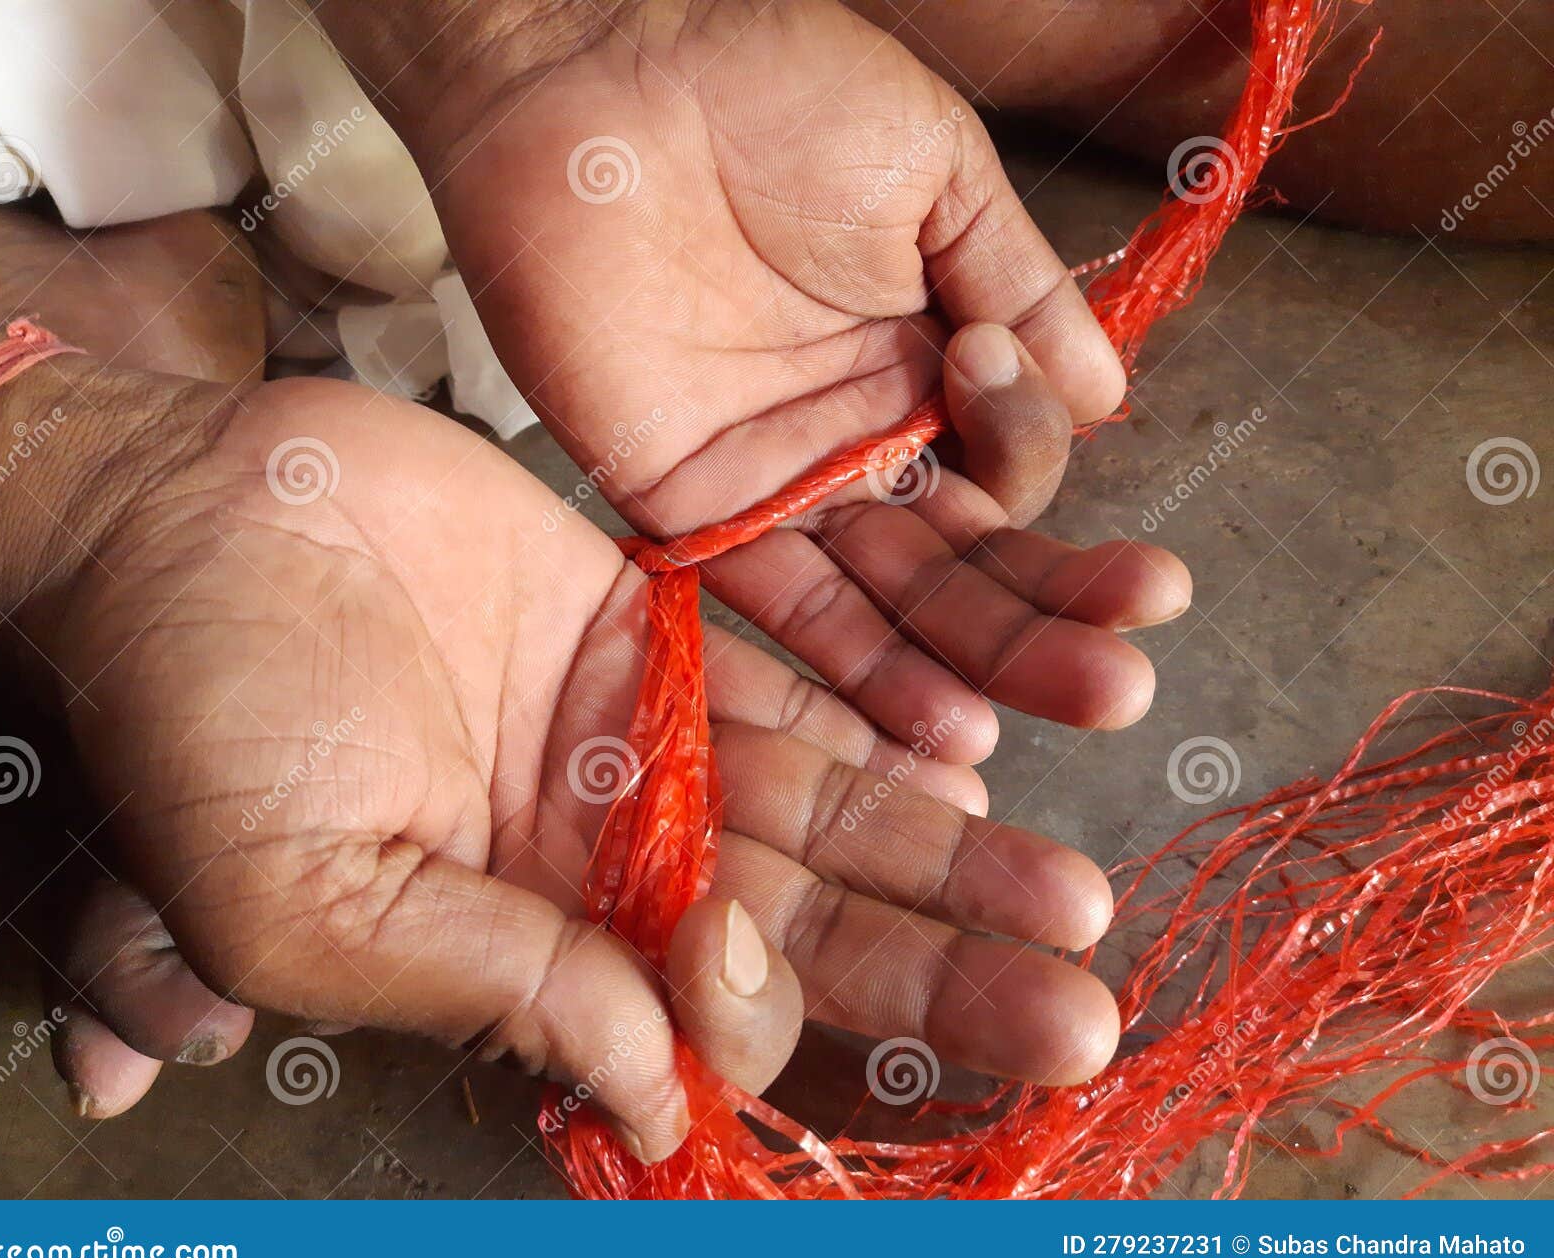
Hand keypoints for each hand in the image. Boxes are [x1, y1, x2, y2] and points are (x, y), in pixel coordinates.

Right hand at [40, 373, 1121, 1160]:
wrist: (184, 520)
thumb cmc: (206, 721)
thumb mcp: (310, 899)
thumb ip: (493, 989)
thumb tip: (657, 1096)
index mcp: (529, 943)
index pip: (693, 1018)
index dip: (759, 1018)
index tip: (762, 980)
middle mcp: (605, 854)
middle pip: (805, 930)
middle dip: (939, 971)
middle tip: (1077, 1010)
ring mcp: (637, 736)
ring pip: (826, 811)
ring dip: (950, 855)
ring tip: (1074, 904)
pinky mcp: (652, 623)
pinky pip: (791, 682)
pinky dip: (882, 719)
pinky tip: (982, 755)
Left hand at [319, 0, 1192, 762]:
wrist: (598, 70)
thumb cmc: (769, 85)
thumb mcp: (933, 170)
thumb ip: (1018, 285)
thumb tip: (1107, 395)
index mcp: (926, 357)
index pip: (1009, 462)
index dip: (1031, 456)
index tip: (990, 373)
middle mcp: (862, 437)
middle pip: (965, 557)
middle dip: (1045, 619)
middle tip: (1122, 680)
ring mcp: (779, 483)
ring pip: (888, 599)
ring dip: (968, 666)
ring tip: (1048, 720)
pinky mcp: (690, 508)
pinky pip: (778, 605)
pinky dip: (850, 664)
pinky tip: (933, 724)